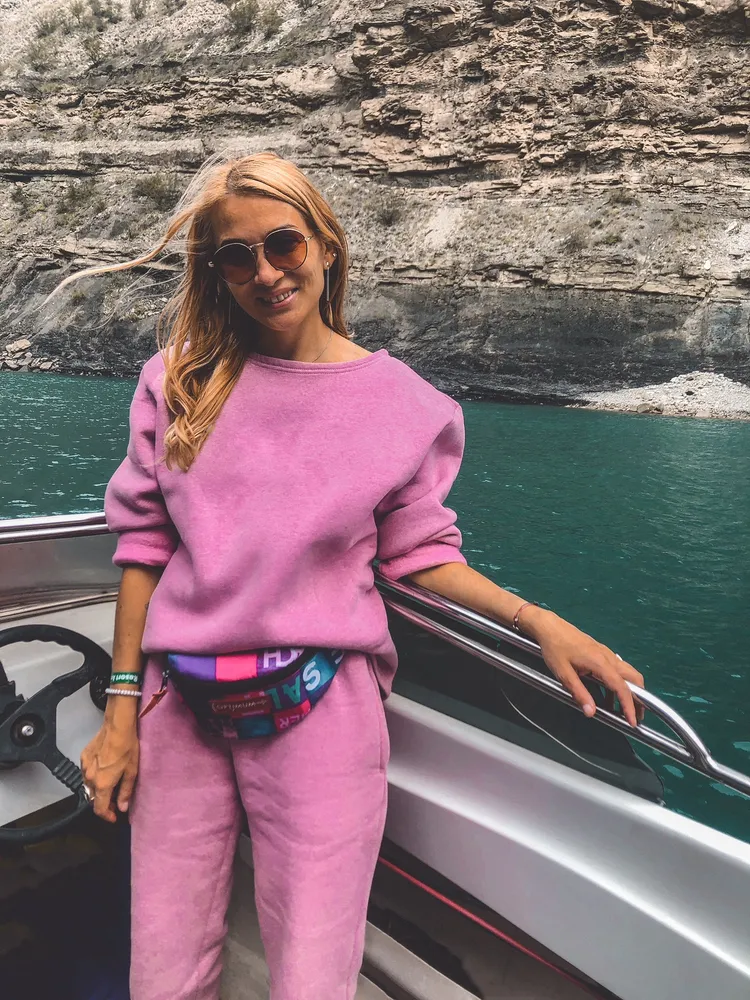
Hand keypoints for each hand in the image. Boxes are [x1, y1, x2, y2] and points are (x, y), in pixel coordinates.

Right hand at [80, 717, 138, 822]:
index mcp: (102, 784)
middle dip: (105, 803)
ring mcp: (84, 768)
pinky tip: (104, 771)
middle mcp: (90, 778)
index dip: (107, 816)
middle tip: (116, 800)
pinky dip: (94, 777)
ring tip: (111, 785)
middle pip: (94, 798)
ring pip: (89, 786)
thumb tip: (122, 807)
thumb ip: (125, 792)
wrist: (117, 726)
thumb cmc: (127, 747)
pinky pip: (86, 773)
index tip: (114, 817)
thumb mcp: (132, 772)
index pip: (99, 809)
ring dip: (99, 790)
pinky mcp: (83, 758)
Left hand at [523, 608, 644, 726]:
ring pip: (627, 673)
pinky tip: (607, 697)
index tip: (633, 722)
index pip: (622, 687)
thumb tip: (591, 713)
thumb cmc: (555, 648)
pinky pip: (617, 670)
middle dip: (639, 698)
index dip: (629, 706)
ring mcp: (606, 653)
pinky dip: (618, 684)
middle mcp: (609, 657)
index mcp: (601, 663)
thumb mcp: (564, 674)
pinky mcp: (601, 652)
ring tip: (622, 710)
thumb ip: (579, 693)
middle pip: (634, 678)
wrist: (550, 626)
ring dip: (630, 691)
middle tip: (636, 716)